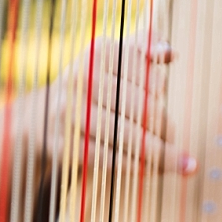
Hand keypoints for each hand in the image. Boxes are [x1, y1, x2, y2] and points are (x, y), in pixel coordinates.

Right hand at [45, 38, 195, 175]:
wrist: (41, 117)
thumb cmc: (89, 86)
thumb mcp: (111, 60)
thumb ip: (143, 49)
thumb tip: (171, 53)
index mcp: (100, 52)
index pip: (146, 77)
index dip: (160, 97)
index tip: (166, 113)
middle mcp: (83, 79)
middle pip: (139, 108)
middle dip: (164, 129)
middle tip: (177, 144)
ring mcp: (71, 113)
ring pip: (127, 136)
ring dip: (158, 153)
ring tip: (180, 164)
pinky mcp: (64, 144)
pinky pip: (107, 158)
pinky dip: (132, 166)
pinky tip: (150, 171)